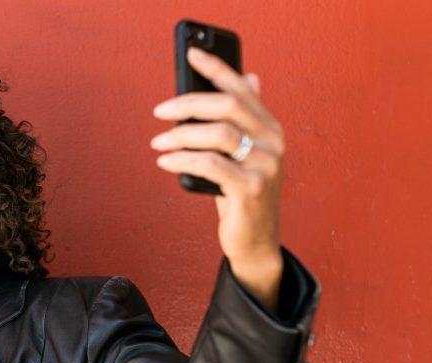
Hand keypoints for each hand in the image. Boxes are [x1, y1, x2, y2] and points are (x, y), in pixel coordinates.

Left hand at [150, 45, 285, 265]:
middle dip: (188, 104)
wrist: (255, 240)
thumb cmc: (241, 194)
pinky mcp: (250, 189)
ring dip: (180, 135)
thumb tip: (249, 76)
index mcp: (270, 128)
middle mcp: (272, 142)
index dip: (217, 68)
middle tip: (160, 111)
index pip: (243, 88)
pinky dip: (182, 159)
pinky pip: (210, 164)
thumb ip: (244, 120)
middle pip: (227, 106)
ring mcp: (265, 165)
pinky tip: (165, 161)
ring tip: (158, 142)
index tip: (191, 54)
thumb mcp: (243, 154)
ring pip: (217, 134)